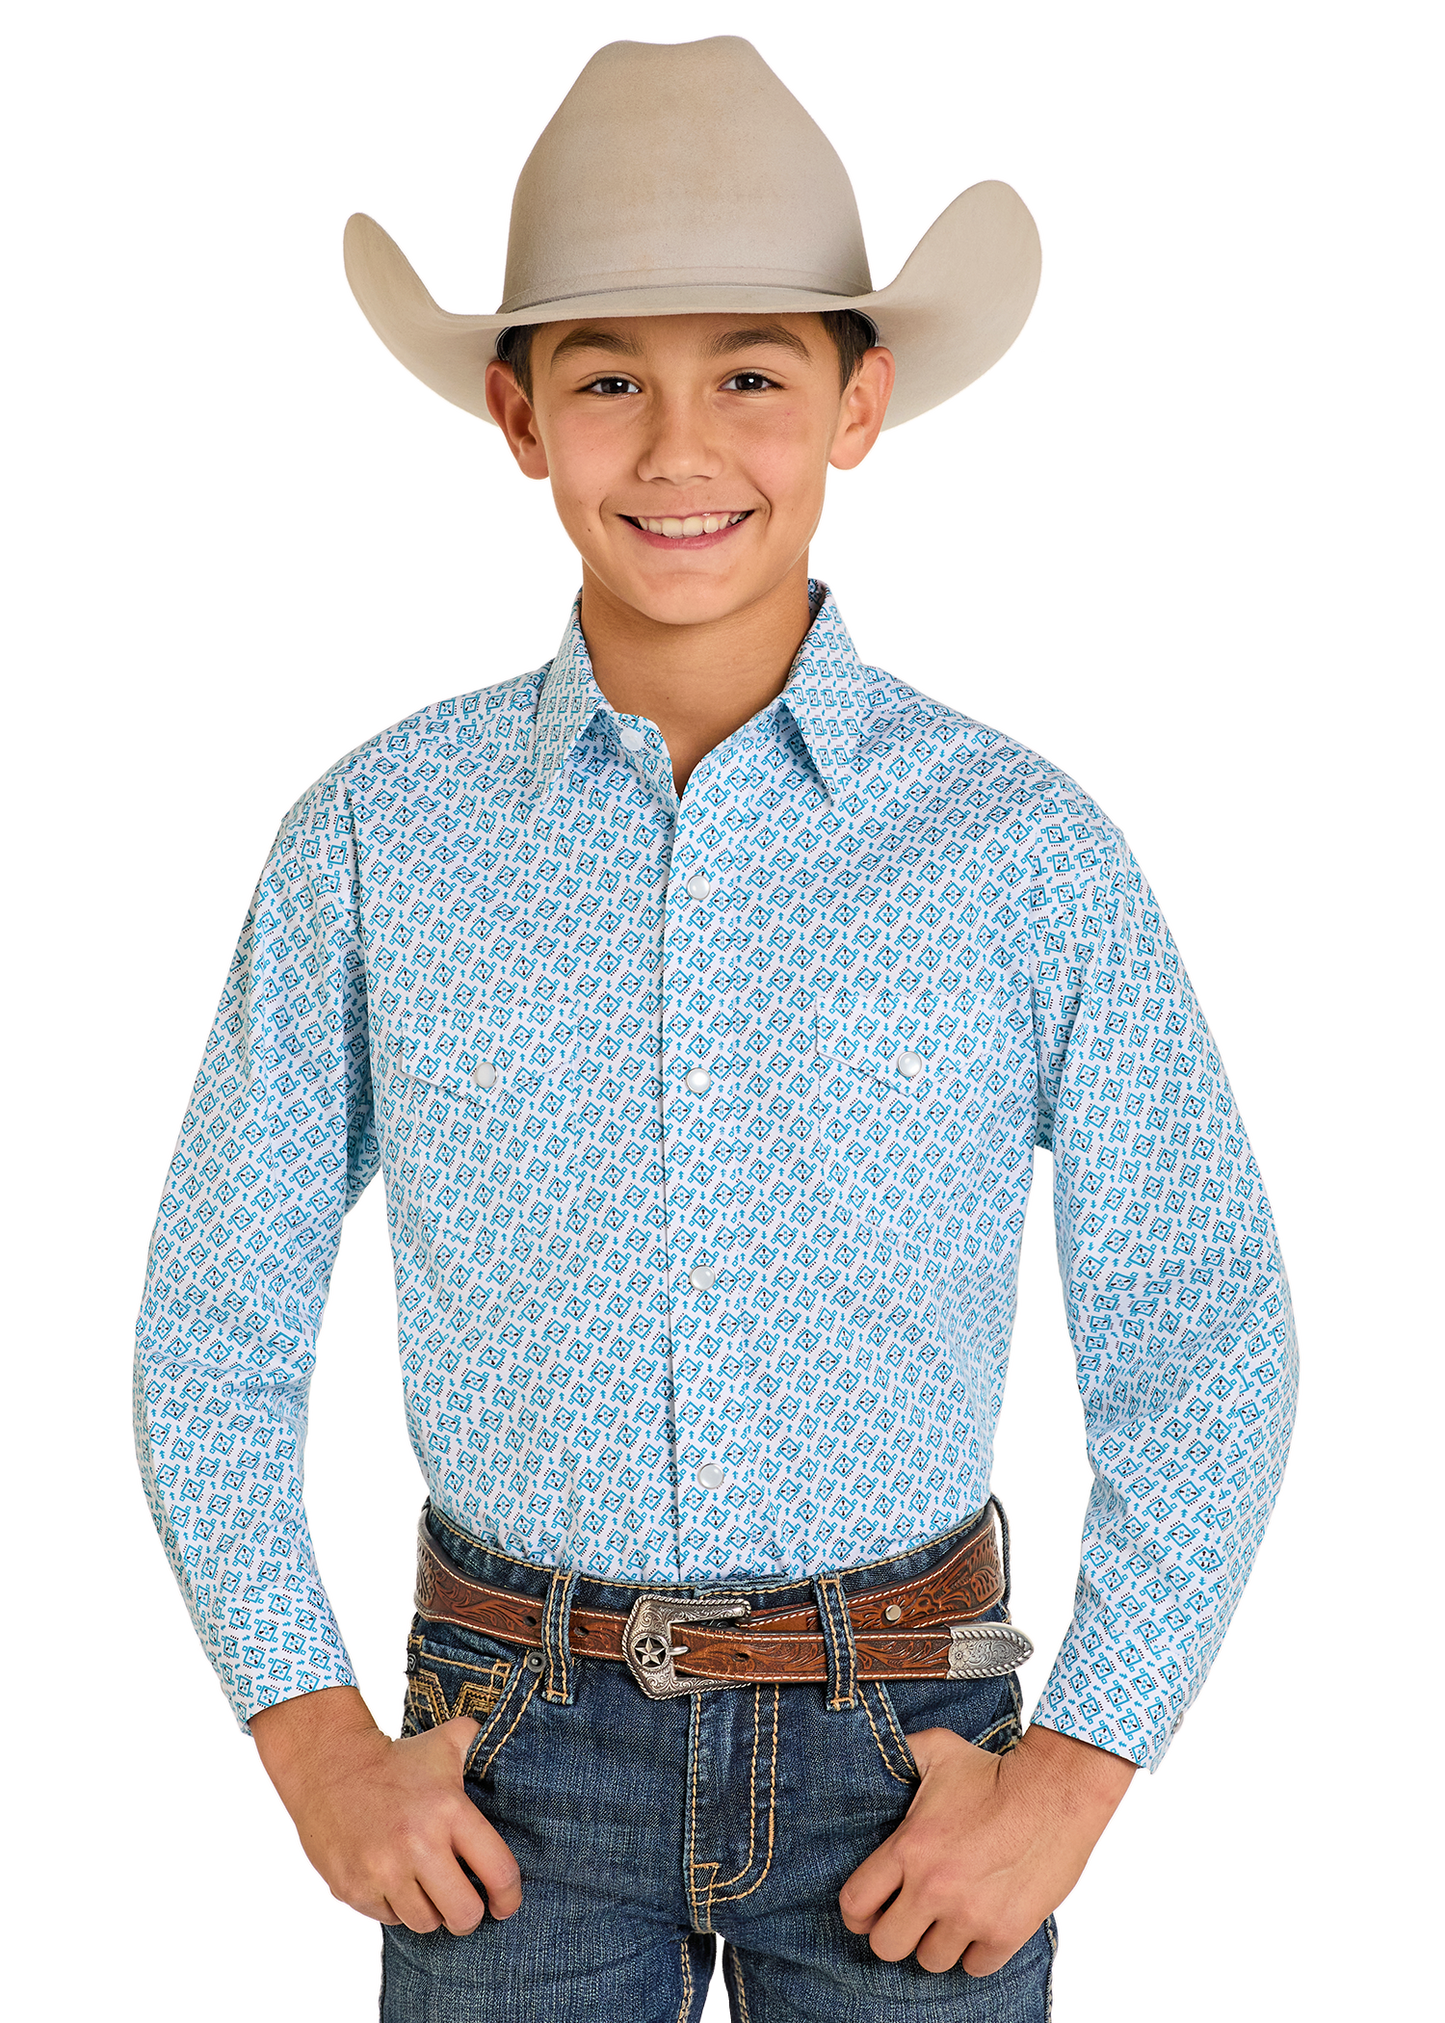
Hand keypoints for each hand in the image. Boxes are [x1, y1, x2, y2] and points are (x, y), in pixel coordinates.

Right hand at [250, 1684, 522, 1934]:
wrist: (329, 1765)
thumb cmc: (397, 1759)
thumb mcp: (445, 1743)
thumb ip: (481, 1742)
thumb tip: (516, 1740)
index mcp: (449, 1811)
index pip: (499, 1872)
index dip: (509, 1897)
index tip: (505, 1903)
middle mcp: (418, 1845)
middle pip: (464, 1914)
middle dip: (468, 1915)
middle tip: (464, 1904)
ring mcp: (382, 1871)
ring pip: (426, 1923)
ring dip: (430, 1911)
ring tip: (425, 1886)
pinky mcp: (353, 1889)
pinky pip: (390, 1919)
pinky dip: (396, 1907)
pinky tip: (393, 1880)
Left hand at [839, 1720, 1135, 1975]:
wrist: (1055, 1790)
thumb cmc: (993, 1770)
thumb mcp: (937, 1750)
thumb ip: (900, 1754)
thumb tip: (876, 1749)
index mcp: (908, 1848)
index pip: (854, 1905)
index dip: (857, 1913)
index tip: (870, 1910)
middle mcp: (933, 1888)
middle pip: (887, 1947)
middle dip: (894, 1934)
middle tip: (910, 1917)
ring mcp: (970, 1915)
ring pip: (931, 1961)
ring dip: (937, 1942)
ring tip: (951, 1916)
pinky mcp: (1006, 1932)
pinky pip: (975, 1967)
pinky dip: (976, 1951)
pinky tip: (982, 1922)